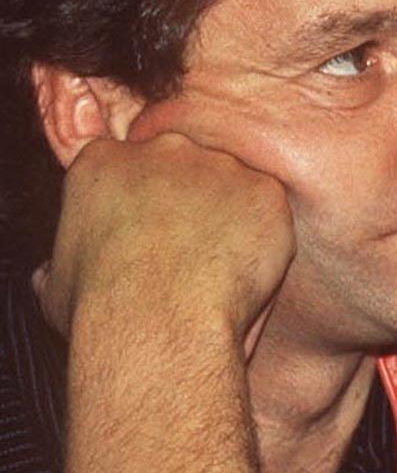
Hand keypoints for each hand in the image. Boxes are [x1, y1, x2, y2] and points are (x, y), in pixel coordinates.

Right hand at [39, 133, 294, 361]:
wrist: (157, 323)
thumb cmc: (100, 309)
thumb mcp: (56, 284)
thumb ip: (62, 262)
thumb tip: (51, 274)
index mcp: (103, 162)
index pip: (127, 167)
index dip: (140, 202)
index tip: (147, 233)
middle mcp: (163, 149)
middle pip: (182, 166)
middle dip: (187, 202)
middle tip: (189, 250)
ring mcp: (218, 165)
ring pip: (231, 185)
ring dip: (229, 218)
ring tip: (219, 267)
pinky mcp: (264, 190)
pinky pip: (268, 209)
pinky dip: (264, 236)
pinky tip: (247, 269)